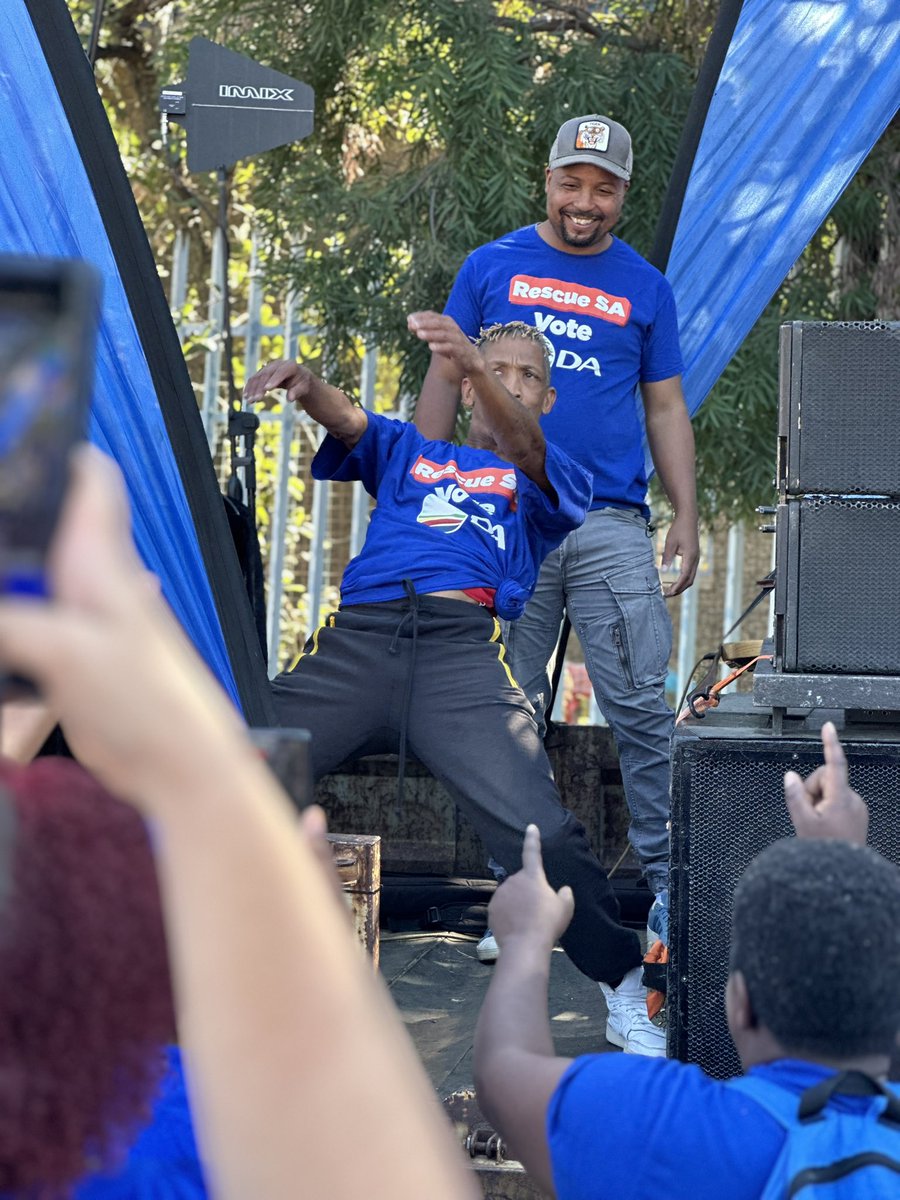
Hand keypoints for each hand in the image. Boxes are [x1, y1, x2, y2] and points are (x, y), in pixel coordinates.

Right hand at [0, 446, 246, 806]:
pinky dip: (9, 631)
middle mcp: (93, 584)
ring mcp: (83, 625)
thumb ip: (5, 621)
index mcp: (101, 563)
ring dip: (12, 582)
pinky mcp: (72, 667)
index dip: (57, 451)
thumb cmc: (149, 704)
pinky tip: (5, 655)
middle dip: (14, 525)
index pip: (90, 481)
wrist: (180, 768)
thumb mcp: (65, 653)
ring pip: (32, 583)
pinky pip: (25, 633)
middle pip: (46, 531)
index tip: (17, 437)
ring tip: (2, 581)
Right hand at [244, 359, 314, 406]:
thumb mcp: (303, 388)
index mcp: (290, 366)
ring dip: (252, 389)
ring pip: (258, 377)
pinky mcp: (263, 372)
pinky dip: (249, 387)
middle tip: (255, 399)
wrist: (299, 377)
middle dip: (259, 387)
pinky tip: (246, 396)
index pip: (281, 372)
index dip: (274, 380)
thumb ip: (297, 392)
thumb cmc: (302, 383)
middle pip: (266, 375)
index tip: (267, 389)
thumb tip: (290, 399)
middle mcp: (278, 364)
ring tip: (249, 400)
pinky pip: (254, 379)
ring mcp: (269, 367)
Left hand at [407, 312, 479, 377]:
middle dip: (425, 323)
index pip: (433, 316)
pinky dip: (441, 347)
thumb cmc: (452, 346)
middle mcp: (453, 328)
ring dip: (431, 334)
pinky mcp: (462, 351)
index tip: (408, 319)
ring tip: (419, 334)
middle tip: (412, 325)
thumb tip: (409, 324)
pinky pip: (451, 348)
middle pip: (438, 323)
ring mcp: (458, 339)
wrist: (472, 360)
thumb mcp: (438, 337)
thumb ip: (425, 330)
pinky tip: (431, 347)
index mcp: (447, 322)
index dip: (421, 316)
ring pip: (444, 335)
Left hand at [489, 825, 574, 954]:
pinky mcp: (491, 908)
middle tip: (537, 910)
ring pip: (511, 895)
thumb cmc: (548, 923)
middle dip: (528, 892)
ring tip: (527, 922)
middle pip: (522, 882)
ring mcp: (500, 894)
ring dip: (517, 903)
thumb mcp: (565, 908)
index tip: (531, 827)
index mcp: (532, 876)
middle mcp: (513, 880)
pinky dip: (507, 914)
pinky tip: (515, 927)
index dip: (533, 839)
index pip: (532, 852)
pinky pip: (501, 908)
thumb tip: (563, 890)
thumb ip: (565, 895)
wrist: (525, 945)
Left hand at [661, 512, 699, 595]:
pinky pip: (690, 572)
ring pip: (690, 578)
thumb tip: (662, 571)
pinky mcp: (694, 557)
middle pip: (689, 581)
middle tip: (666, 594)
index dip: (676, 586)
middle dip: (678, 589)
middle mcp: (695, 559)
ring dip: (681, 585)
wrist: (688, 519)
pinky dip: (683, 579)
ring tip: (669, 590)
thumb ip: (667, 557)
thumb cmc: (678, 529)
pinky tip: (674, 580)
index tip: (667, 592)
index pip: (684, 576)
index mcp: (690, 556)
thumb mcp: (670, 542)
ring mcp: (696, 559)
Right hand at [784, 721, 867, 845]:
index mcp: (840, 798)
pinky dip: (828, 807)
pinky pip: (837, 800)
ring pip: (830, 790)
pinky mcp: (857, 813)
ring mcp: (857, 807)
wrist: (843, 872)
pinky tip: (826, 824)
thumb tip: (790, 776)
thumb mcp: (802, 822)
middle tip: (808, 812)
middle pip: (825, 778)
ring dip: (820, 800)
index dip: (830, 743)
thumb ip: (794, 795)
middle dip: (813, 790)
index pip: (834, 763)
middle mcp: (853, 799)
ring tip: (817, 822)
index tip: (828, 727)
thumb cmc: (825, 850)